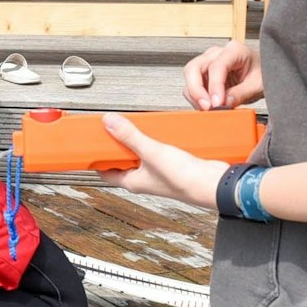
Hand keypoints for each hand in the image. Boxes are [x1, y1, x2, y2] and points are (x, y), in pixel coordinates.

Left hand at [95, 113, 231, 210]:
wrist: (215, 184)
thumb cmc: (185, 180)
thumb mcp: (151, 153)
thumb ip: (129, 136)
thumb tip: (108, 122)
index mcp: (132, 182)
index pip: (105, 170)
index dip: (96, 156)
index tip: (91, 141)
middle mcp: (144, 179)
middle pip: (123, 159)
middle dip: (118, 143)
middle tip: (114, 126)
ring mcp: (158, 172)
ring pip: (141, 153)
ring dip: (139, 139)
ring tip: (137, 125)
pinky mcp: (173, 164)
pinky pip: (159, 150)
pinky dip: (156, 139)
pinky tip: (159, 130)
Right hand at [184, 40, 262, 109]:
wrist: (264, 73)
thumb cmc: (263, 73)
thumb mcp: (258, 85)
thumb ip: (241, 93)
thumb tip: (224, 104)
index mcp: (234, 50)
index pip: (216, 66)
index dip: (214, 86)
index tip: (216, 103)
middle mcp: (217, 53)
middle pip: (194, 67)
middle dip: (196, 90)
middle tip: (206, 107)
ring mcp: (208, 62)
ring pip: (190, 75)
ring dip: (195, 95)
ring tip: (208, 108)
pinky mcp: (204, 73)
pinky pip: (192, 84)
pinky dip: (196, 97)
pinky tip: (207, 105)